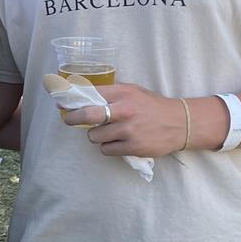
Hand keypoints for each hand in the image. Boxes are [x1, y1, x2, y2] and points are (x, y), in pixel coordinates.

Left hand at [61, 83, 185, 157]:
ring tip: (106, 132)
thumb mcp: (134, 91)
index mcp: (123, 93)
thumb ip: (112, 94)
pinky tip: (117, 142)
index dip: (72, 99)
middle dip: (72, 118)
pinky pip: (106, 149)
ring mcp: (128, 130)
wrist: (180, 123)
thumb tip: (83, 96)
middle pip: (87, 115)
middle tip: (68, 120)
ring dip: (95, 135)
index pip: (90, 94)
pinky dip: (107, 147)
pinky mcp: (132, 147)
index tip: (61, 103)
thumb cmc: (153, 106)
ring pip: (94, 136)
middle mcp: (124, 110)